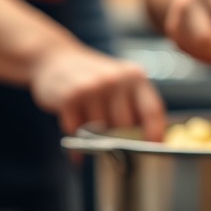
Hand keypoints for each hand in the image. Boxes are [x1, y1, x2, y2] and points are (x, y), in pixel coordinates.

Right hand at [30, 43, 165, 140]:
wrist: (55, 59)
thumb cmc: (94, 80)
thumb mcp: (120, 84)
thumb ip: (135, 108)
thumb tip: (150, 144)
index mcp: (134, 77)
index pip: (152, 110)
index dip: (155, 134)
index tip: (154, 151)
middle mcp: (115, 79)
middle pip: (126, 126)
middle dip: (122, 141)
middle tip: (115, 148)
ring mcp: (92, 87)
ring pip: (101, 132)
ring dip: (96, 142)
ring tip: (91, 138)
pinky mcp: (70, 96)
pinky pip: (78, 132)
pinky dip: (77, 146)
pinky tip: (77, 143)